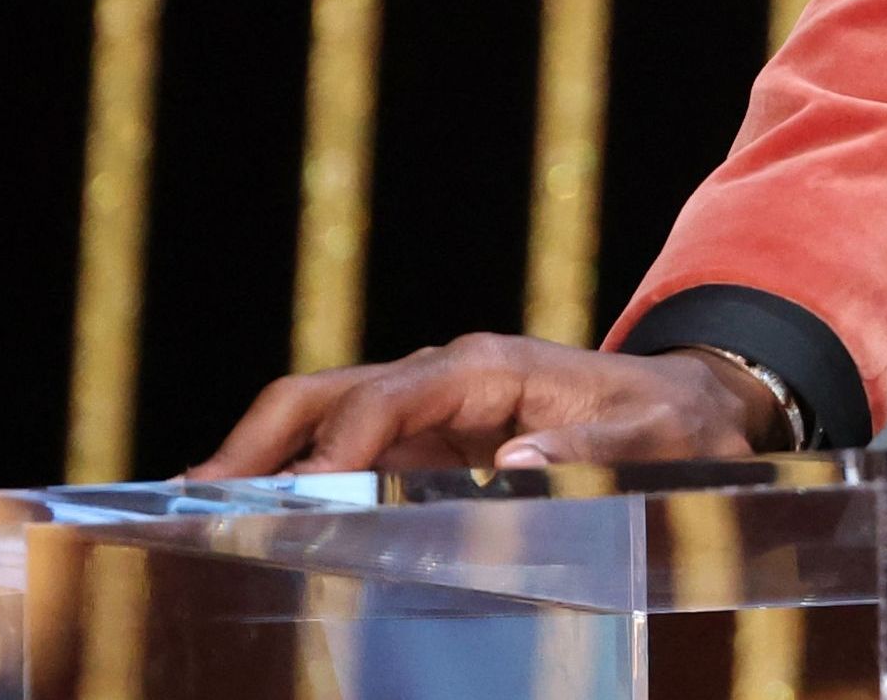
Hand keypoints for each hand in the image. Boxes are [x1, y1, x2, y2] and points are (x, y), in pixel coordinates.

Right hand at [183, 334, 777, 479]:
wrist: (688, 411)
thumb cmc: (668, 424)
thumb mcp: (650, 438)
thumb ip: (591, 450)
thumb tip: (516, 461)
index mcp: (489, 367)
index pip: (392, 396)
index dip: (341, 442)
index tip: (298, 492)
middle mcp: (444, 378)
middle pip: (329, 393)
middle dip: (261, 437)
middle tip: (198, 496)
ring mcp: (428, 410)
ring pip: (323, 420)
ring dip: (263, 459)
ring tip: (200, 514)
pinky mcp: (425, 443)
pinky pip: (346, 454)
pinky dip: (296, 480)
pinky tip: (258, 519)